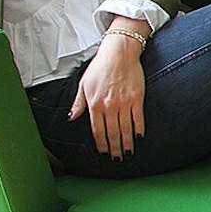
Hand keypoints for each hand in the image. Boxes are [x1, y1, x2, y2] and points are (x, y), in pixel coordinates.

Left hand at [69, 22, 148, 158]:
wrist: (118, 53)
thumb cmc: (100, 67)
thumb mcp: (83, 84)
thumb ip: (78, 103)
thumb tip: (71, 117)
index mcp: (94, 104)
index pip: (97, 130)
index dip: (101, 144)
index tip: (104, 153)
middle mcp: (109, 106)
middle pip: (112, 133)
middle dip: (114, 148)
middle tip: (117, 158)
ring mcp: (124, 103)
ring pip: (125, 129)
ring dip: (127, 143)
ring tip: (128, 152)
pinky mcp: (137, 98)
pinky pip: (138, 118)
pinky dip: (139, 129)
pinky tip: (139, 137)